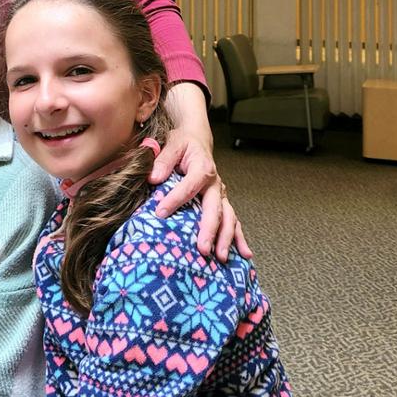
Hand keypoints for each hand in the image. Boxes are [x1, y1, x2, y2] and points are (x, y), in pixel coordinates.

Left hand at [149, 82, 252, 261]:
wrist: (198, 139)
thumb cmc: (184, 143)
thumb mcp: (172, 145)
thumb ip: (163, 161)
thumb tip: (153, 178)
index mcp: (202, 168)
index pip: (188, 187)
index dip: (174, 200)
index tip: (160, 213)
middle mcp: (215, 184)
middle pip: (215, 209)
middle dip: (210, 230)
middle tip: (202, 249)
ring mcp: (221, 194)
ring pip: (228, 218)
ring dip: (226, 238)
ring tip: (221, 257)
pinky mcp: (222, 202)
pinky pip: (233, 221)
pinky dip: (239, 238)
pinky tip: (244, 253)